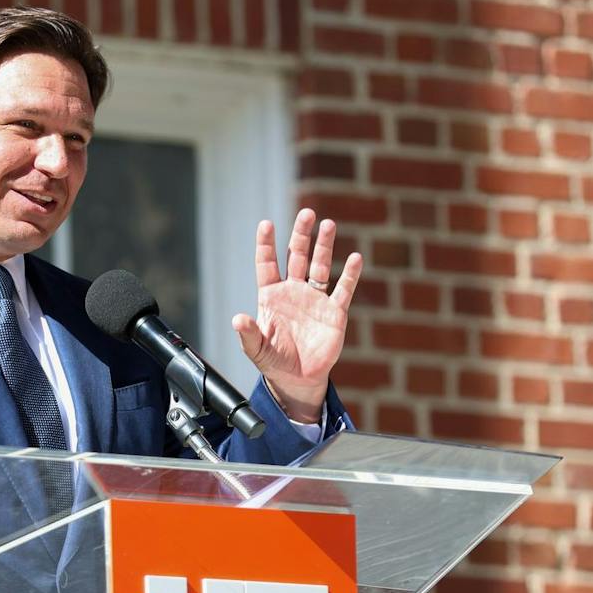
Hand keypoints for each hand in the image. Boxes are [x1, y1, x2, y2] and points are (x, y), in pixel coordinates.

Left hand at [232, 209, 361, 423]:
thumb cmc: (274, 362)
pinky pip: (343, 289)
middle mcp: (294, 291)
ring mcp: (315, 299)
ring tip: (328, 224)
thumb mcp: (257, 350)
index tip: (266, 224)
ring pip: (321, 266)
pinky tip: (355, 258)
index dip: (266, 245)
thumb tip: (237, 319)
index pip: (268, 264)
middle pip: (297, 256)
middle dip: (301, 235)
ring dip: (324, 246)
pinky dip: (350, 275)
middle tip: (306, 213)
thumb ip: (249, 334)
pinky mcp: (335, 312)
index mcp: (272, 296)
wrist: (298, 379)